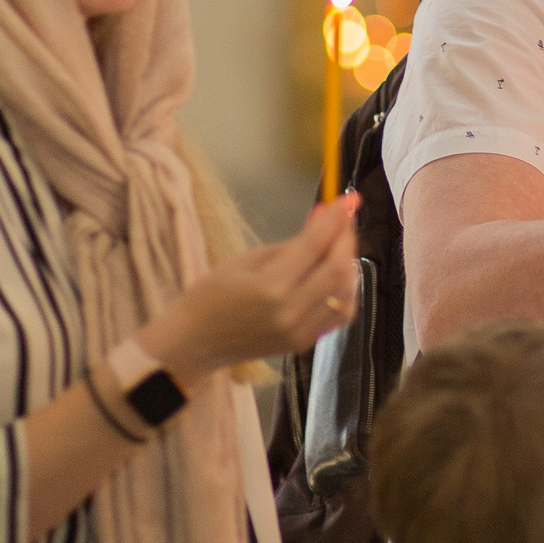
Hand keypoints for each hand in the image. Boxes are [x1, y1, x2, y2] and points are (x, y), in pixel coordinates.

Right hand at [146, 195, 359, 382]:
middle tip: (345, 218)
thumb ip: (290, 245)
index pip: (315, 245)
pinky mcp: (305, 343)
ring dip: (349, 263)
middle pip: (338, 269)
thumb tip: (324, 222)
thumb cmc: (211, 295)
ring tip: (339, 244)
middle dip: (347, 237)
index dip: (336, 218)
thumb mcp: (246, 260)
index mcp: (269, 286)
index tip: (349, 199)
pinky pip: (340, 314)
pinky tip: (337, 274)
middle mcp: (290, 311)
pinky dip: (346, 290)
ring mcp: (301, 331)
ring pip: (346, 292)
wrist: (194, 343)